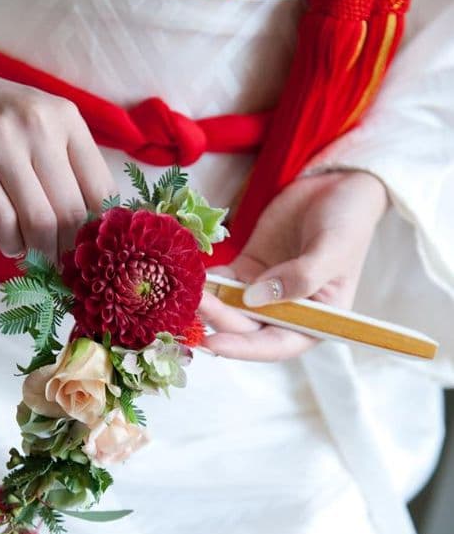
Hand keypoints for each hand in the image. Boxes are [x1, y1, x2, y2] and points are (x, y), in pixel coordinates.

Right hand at [0, 38, 115, 260]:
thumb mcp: (44, 124)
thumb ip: (71, 166)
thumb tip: (93, 231)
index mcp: (67, 119)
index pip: (102, 191)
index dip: (99, 232)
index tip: (90, 250)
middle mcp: (39, 125)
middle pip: (72, 213)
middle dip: (69, 250)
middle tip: (64, 265)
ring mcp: (1, 141)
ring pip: (39, 222)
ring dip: (41, 252)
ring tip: (39, 258)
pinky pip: (1, 220)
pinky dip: (11, 245)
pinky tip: (12, 245)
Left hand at [200, 170, 387, 360]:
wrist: (339, 184)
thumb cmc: (348, 222)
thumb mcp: (333, 250)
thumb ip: (302, 277)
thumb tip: (255, 299)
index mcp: (314, 322)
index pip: (276, 345)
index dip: (244, 348)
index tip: (214, 343)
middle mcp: (285, 314)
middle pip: (245, 328)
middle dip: (219, 318)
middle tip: (194, 302)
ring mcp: (263, 293)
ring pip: (229, 308)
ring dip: (208, 302)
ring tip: (185, 290)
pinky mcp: (247, 270)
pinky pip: (222, 282)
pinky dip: (206, 281)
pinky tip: (190, 274)